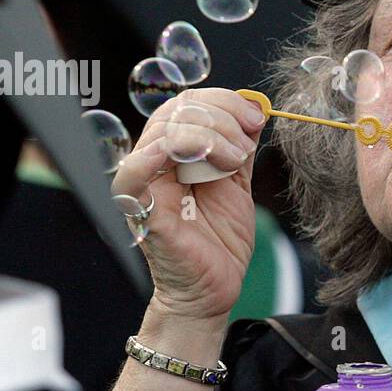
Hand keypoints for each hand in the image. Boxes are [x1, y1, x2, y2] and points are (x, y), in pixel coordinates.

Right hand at [111, 89, 266, 321]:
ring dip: (210, 136)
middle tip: (247, 142)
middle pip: (177, 110)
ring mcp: (144, 183)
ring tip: (234, 160)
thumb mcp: (237, 184)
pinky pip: (135, 171)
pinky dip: (162, 153)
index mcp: (175, 153)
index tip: (257, 118)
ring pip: (165, 131)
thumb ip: (240, 148)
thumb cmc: (219, 241)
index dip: (225, 101)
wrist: (213, 289)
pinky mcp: (140, 208)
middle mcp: (154, 162)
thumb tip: (255, 109)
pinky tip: (197, 158)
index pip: (188, 104)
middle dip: (222, 117)